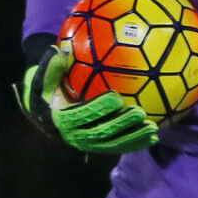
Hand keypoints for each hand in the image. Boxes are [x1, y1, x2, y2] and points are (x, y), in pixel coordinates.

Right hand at [15, 44, 157, 153]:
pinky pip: (119, 147)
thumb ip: (51, 68)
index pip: (81, 115)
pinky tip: (153, 137)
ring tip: (152, 128)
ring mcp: (89, 144)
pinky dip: (136, 143)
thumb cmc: (49, 94)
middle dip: (121, 124)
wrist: (48, 118)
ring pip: (113, 144)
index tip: (117, 98)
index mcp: (62, 119)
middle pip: (101, 132)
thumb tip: (58, 50)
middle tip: (139, 112)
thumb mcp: (43, 82)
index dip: (99, 108)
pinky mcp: (100, 148)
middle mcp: (75, 136)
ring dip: (133, 137)